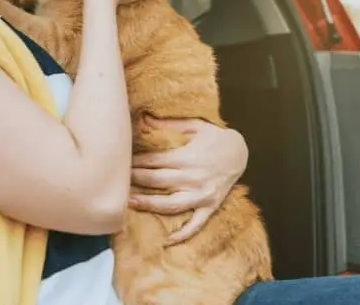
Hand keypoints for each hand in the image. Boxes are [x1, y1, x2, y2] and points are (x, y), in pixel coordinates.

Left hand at [128, 117, 248, 244]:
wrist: (241, 152)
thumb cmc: (215, 137)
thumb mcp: (196, 125)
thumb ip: (170, 124)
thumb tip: (145, 118)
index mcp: (188, 157)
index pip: (155, 161)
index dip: (136, 162)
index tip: (121, 162)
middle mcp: (194, 177)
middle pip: (158, 181)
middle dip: (136, 180)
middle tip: (117, 181)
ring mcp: (202, 194)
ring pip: (172, 205)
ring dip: (150, 205)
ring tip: (130, 203)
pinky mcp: (210, 206)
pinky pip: (197, 224)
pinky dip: (184, 234)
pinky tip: (168, 240)